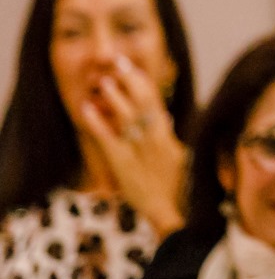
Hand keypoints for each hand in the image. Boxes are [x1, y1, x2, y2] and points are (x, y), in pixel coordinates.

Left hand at [75, 55, 187, 235]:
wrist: (178, 217)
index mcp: (170, 138)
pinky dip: (96, 122)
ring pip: (127, 115)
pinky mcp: (124, 164)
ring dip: (115, 95)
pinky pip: (108, 138)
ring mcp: (140, 150)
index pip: (157, 104)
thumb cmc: (184, 193)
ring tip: (105, 79)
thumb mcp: (185, 161)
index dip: (145, 85)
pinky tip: (86, 109)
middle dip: (131, 80)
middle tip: (119, 62)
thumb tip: (169, 118)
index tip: (135, 70)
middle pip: (144, 102)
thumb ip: (174, 139)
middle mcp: (156, 139)